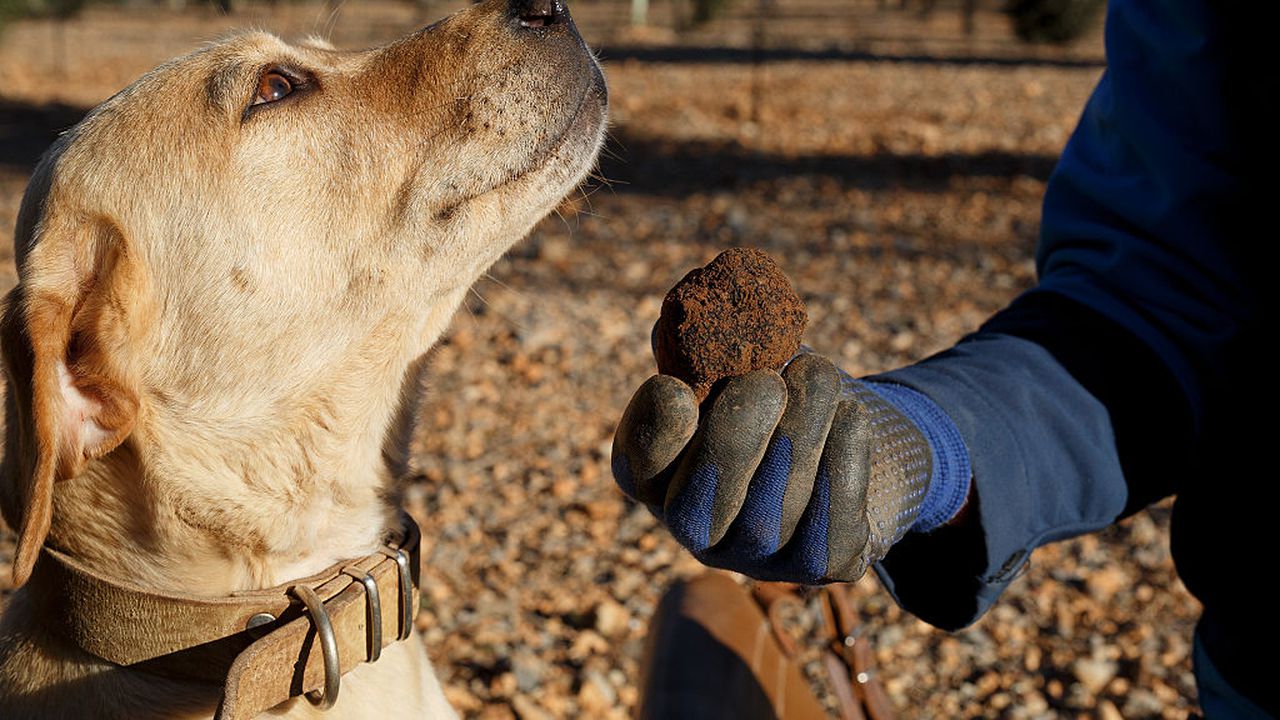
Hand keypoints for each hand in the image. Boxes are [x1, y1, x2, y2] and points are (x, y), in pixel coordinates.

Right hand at [611, 353, 933, 583]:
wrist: (849, 443)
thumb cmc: (778, 396)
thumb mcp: (738, 364)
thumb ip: (704, 349)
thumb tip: (676, 320)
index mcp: (665, 478)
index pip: (636, 471)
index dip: (649, 436)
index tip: (673, 387)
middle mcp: (702, 532)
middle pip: (696, 510)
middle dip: (730, 440)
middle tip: (764, 382)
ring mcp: (760, 559)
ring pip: (769, 514)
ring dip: (798, 432)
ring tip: (818, 371)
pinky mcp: (821, 565)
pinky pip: (829, 525)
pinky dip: (842, 462)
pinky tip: (850, 415)